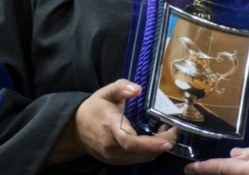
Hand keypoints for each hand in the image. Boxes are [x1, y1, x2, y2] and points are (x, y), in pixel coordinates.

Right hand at [46, 79, 177, 165]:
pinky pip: (138, 159)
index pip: (130, 141)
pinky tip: (156, 138)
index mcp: (110, 129)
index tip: (168, 138)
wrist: (75, 129)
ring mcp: (115, 157)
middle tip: (174, 129)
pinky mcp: (117, 161)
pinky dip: (150, 151)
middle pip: (142, 152)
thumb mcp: (105, 93)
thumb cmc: (93, 109)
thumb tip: (137, 89)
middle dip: (162, 143)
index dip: (151, 143)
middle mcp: (112, 147)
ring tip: (166, 131)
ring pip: (142, 158)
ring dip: (158, 147)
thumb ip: (121, 88)